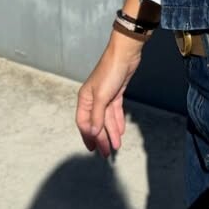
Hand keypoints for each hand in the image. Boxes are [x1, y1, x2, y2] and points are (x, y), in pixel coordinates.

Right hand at [75, 37, 143, 156]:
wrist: (125, 55)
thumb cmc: (110, 73)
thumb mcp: (102, 96)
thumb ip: (97, 116)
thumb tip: (93, 132)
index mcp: (85, 99)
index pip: (84, 123)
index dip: (88, 136)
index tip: (93, 149)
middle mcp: (93, 99)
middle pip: (96, 123)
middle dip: (102, 138)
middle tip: (107, 153)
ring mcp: (105, 97)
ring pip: (107, 119)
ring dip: (112, 132)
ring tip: (116, 146)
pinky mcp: (116, 94)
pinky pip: (115, 112)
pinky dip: (117, 122)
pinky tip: (121, 131)